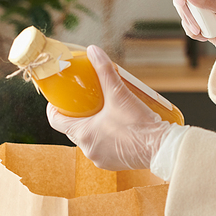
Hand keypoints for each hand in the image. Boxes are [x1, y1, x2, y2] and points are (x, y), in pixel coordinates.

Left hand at [47, 45, 171, 170]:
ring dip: (93, 127)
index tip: (59, 99)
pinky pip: (103, 148)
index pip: (56, 121)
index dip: (54, 108)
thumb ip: (105, 71)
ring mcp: (101, 159)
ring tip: (103, 112)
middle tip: (86, 101)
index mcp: (83, 134)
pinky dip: (105, 138)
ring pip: (90, 139)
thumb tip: (93, 51)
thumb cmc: (139, 125)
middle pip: (74, 129)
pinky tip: (116, 128)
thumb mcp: (119, 94)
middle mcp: (88, 150)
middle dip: (78, 115)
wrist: (161, 148)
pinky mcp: (114, 164)